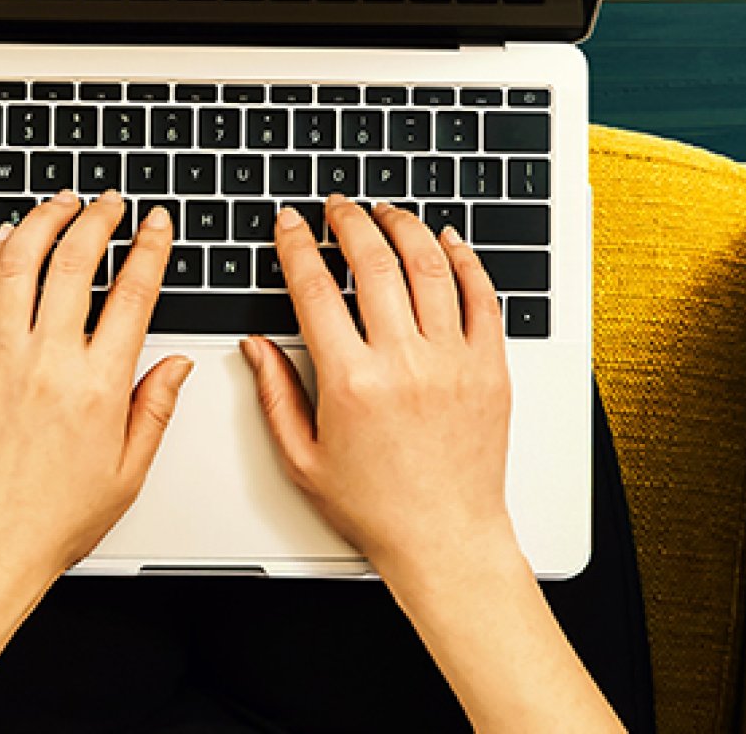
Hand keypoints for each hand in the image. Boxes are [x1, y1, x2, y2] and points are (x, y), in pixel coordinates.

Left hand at [0, 189, 191, 584]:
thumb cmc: (54, 519)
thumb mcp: (129, 471)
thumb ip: (156, 408)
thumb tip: (177, 363)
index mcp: (98, 387)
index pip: (133, 293)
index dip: (149, 248)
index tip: (156, 224)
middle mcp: (48, 362)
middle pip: (75, 261)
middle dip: (98, 218)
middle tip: (110, 202)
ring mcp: (0, 358)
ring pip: (20, 263)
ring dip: (43, 221)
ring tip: (61, 203)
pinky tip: (5, 242)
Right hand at [240, 195, 515, 574]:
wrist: (445, 539)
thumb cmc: (377, 508)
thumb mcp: (303, 458)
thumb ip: (274, 394)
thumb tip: (256, 346)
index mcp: (351, 383)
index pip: (316, 289)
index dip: (297, 245)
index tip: (290, 223)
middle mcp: (404, 363)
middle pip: (374, 262)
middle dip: (350, 221)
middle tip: (338, 206)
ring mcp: (453, 361)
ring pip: (430, 267)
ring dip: (404, 227)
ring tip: (386, 212)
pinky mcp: (490, 368)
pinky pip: (482, 296)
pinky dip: (464, 259)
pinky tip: (447, 241)